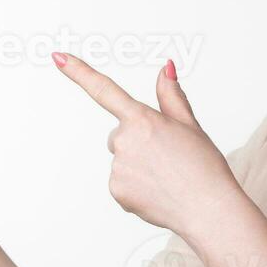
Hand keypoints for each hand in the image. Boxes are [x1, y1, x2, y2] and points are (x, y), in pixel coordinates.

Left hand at [54, 53, 239, 239]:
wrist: (208, 209)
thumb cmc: (204, 166)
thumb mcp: (190, 125)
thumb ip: (170, 96)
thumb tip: (165, 69)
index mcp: (142, 119)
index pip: (104, 90)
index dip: (79, 72)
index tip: (58, 57)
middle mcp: (124, 140)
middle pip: (119, 135)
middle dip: (138, 142)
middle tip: (166, 157)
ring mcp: (118, 167)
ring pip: (122, 160)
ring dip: (138, 166)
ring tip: (166, 178)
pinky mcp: (116, 191)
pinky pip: (121, 183)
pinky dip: (136, 187)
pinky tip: (157, 192)